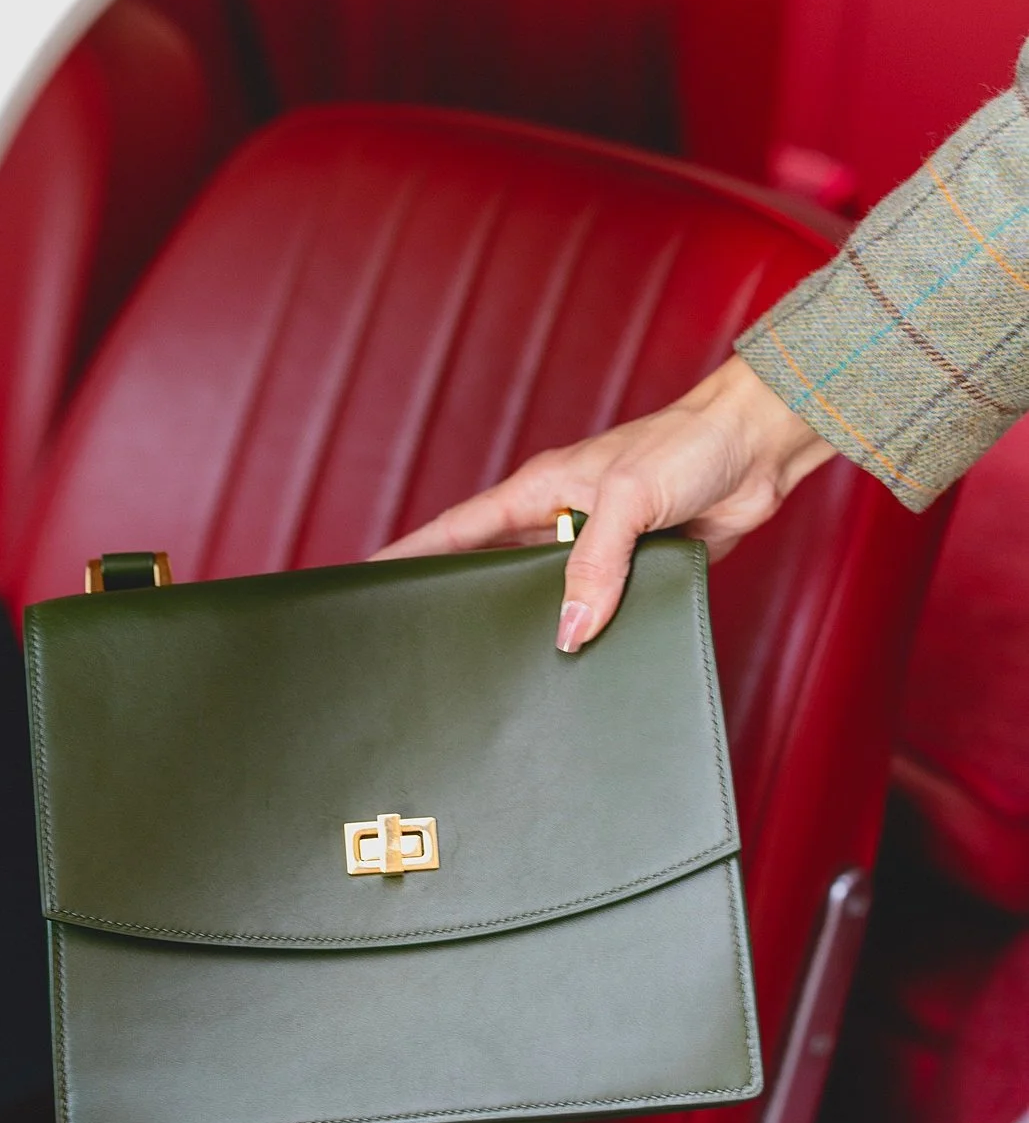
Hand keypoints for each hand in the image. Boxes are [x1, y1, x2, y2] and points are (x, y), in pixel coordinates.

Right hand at [371, 355, 834, 649]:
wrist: (758, 450)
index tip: (364, 586)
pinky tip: (576, 667)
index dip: (407, 557)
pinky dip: (587, 635)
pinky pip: (597, 611)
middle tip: (422, 651)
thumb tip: (567, 631)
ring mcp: (594, 550)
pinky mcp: (634, 573)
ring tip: (496, 676)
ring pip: (543, 598)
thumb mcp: (629, 498)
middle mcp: (557, 521)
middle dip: (459, 605)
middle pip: (490, 572)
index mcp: (538, 492)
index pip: (454, 531)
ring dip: (530, 627)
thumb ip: (594, 563)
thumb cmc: (688, 446)